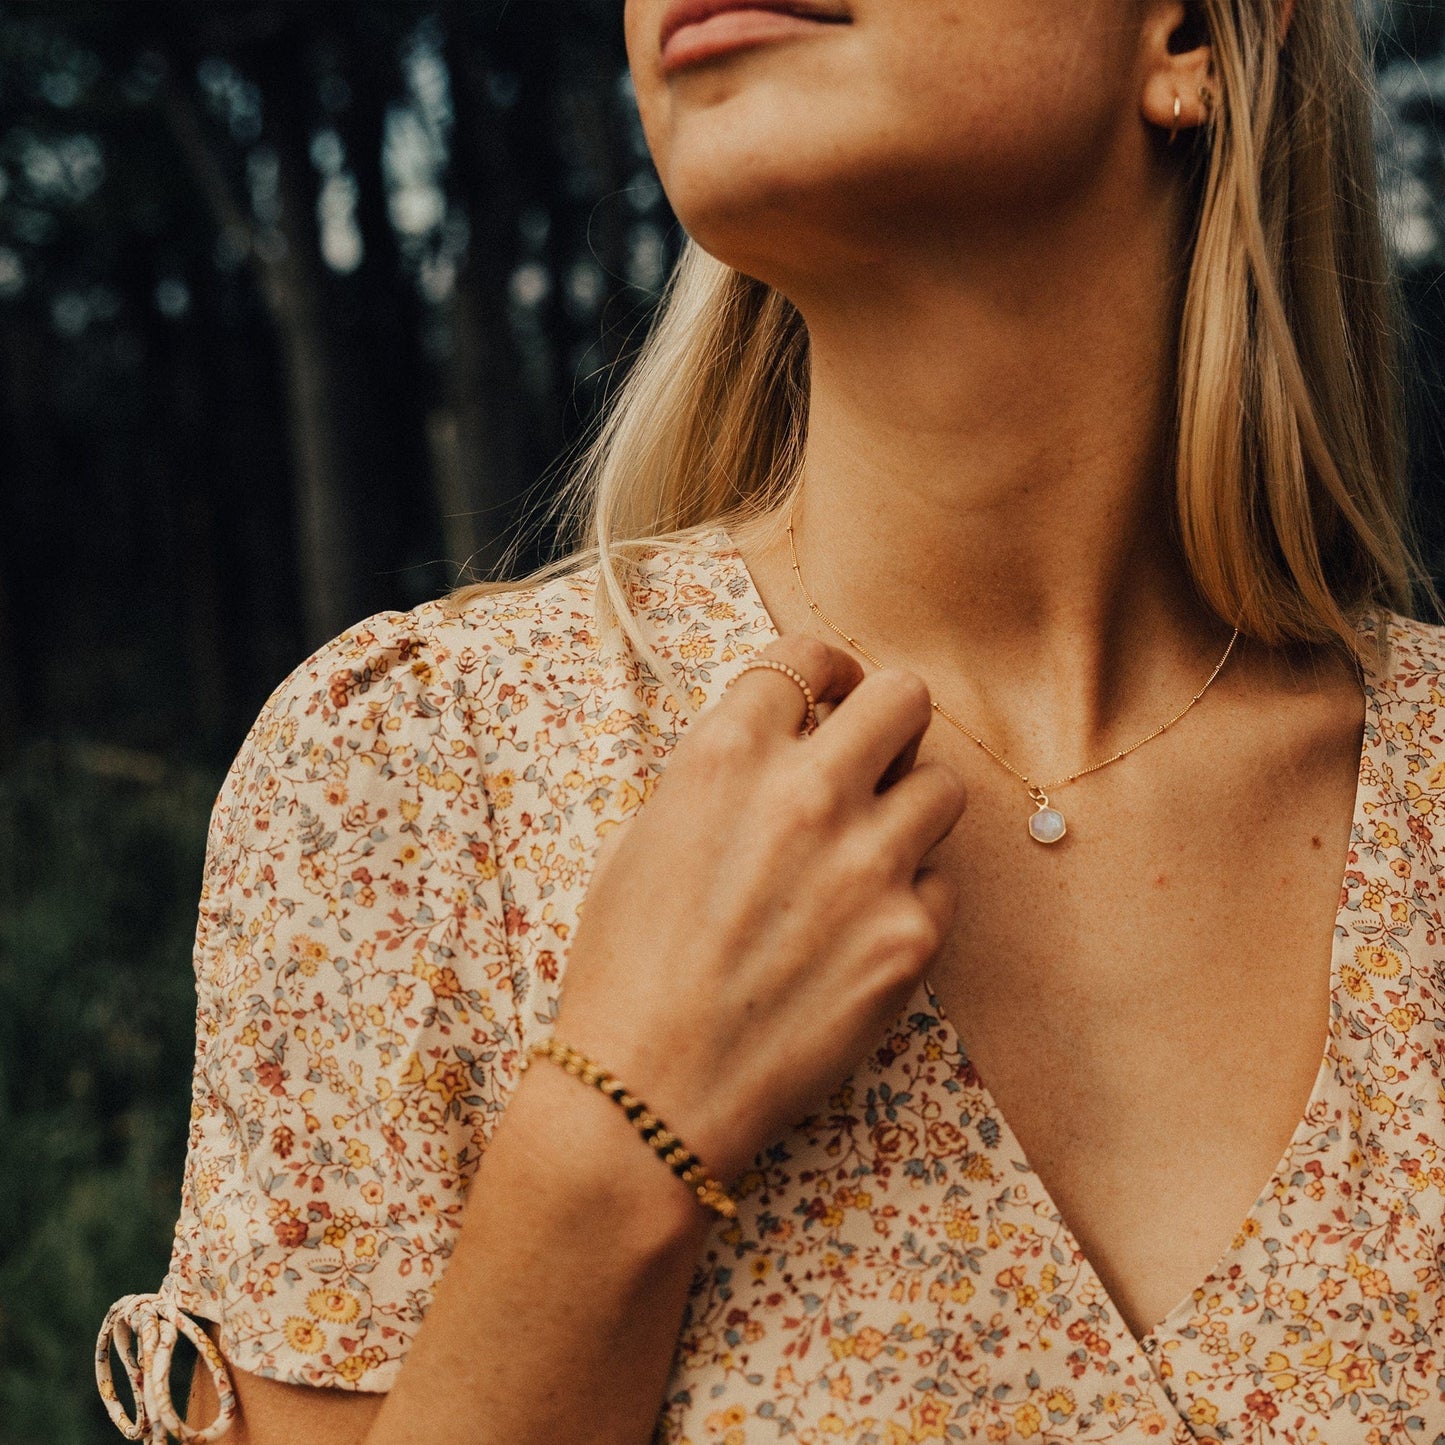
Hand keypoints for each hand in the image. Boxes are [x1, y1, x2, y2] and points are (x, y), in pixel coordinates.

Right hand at [550, 635, 966, 1181]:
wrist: (648, 1093)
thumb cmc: (624, 969)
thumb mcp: (642, 841)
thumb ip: (719, 778)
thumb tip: (779, 750)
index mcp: (726, 757)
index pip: (805, 656)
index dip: (825, 669)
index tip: (832, 691)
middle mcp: (806, 793)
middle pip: (905, 696)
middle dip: (889, 719)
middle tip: (872, 756)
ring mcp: (868, 865)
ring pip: (943, 786)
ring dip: (909, 806)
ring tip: (869, 851)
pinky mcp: (909, 938)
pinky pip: (941, 883)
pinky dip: (912, 896)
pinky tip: (863, 931)